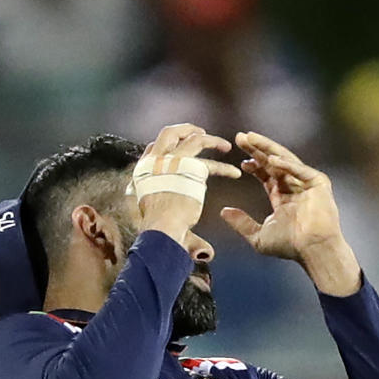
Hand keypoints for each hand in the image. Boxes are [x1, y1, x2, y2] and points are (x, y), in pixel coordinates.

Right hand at [136, 124, 239, 239]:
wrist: (161, 229)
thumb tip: (199, 248)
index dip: (167, 147)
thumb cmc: (157, 230)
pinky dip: (224, 167)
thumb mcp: (159, 220)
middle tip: (200, 133)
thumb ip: (174, 221)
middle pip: (169, 133)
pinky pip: (210, 160)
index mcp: (144, 170)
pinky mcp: (188, 166)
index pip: (154, 148)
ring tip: (225, 146)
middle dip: (185, 130)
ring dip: (211, 140)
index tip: (179, 149)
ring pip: (193, 139)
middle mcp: (155, 160)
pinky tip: (234, 173)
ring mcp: (171, 160)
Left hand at [221, 132, 360, 294]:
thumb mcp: (258, 236)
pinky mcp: (319, 182)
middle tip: (240, 137)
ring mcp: (307, 183)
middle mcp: (295, 186)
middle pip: (273, 162)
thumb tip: (223, 211)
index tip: (239, 160)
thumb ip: (242, 223)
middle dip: (257, 149)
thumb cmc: (290, 246)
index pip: (266, 175)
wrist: (313, 250)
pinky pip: (300, 169)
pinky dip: (286, 164)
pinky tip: (271, 158)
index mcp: (283, 197)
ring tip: (251, 138)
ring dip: (268, 148)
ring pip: (285, 159)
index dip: (253, 165)